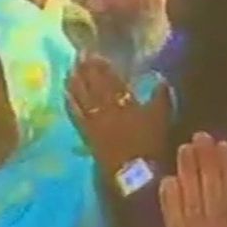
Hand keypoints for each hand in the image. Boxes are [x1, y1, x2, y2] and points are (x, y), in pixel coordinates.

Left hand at [66, 55, 169, 176]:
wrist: (134, 172)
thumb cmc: (150, 143)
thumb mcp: (161, 116)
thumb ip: (161, 96)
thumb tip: (161, 79)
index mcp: (122, 100)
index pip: (108, 78)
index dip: (101, 65)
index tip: (95, 53)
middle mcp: (104, 106)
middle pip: (91, 84)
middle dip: (85, 68)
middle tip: (78, 56)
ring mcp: (93, 120)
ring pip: (80, 96)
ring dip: (74, 81)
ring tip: (69, 70)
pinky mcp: (86, 133)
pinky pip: (75, 114)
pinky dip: (69, 102)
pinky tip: (66, 94)